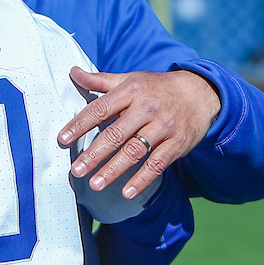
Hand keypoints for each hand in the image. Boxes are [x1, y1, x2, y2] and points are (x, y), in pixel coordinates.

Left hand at [58, 67, 221, 198]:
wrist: (201, 92)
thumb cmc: (156, 88)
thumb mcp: (131, 80)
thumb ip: (101, 81)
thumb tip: (73, 73)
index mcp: (131, 91)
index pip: (100, 109)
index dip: (80, 124)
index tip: (62, 139)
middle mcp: (147, 108)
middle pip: (116, 133)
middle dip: (94, 154)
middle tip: (76, 170)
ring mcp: (164, 127)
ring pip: (134, 151)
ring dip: (113, 169)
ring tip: (95, 184)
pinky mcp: (178, 143)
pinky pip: (157, 164)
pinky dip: (142, 179)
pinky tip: (127, 192)